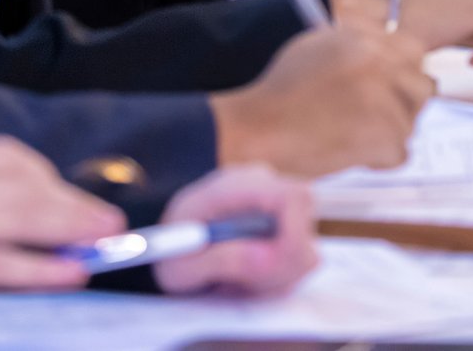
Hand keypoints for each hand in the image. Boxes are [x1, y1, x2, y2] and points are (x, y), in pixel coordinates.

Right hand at [0, 137, 122, 306]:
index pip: (6, 159)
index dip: (47, 178)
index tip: (72, 197)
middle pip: (23, 188)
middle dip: (73, 203)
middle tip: (112, 220)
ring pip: (19, 219)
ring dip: (70, 229)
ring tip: (107, 241)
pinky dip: (38, 266)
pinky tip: (68, 271)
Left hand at [153, 165, 318, 295]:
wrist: (166, 245)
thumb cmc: (168, 253)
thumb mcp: (180, 267)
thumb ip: (221, 260)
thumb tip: (265, 256)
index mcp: (235, 185)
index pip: (293, 196)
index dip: (297, 234)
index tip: (273, 268)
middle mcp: (264, 188)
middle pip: (305, 229)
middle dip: (279, 269)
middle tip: (240, 287)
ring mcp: (277, 206)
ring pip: (305, 252)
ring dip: (273, 279)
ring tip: (233, 282)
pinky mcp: (284, 225)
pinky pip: (298, 261)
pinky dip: (274, 279)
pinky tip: (244, 278)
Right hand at [210, 25, 432, 175]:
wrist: (259, 127)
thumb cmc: (281, 89)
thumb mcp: (316, 45)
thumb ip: (356, 42)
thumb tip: (387, 52)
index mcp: (366, 40)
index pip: (414, 50)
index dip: (404, 71)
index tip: (391, 86)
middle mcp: (381, 65)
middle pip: (423, 86)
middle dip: (405, 103)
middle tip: (377, 116)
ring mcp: (385, 102)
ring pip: (411, 123)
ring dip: (387, 133)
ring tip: (352, 135)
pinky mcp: (383, 137)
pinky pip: (401, 153)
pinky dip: (379, 159)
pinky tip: (353, 153)